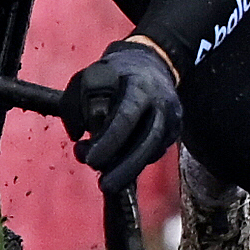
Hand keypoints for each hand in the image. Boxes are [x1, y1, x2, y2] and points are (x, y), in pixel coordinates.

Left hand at [59, 37, 183, 191]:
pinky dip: (136, 162)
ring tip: (105, 180)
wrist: (151, 63)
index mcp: (140, 86)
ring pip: (153, 152)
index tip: (91, 159)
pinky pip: (155, 153)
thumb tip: (77, 137)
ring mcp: (172, 119)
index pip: (126, 117)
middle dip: (125, 169)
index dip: (109, 142)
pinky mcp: (174, 131)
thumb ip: (76, 105)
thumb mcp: (87, 78)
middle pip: (147, 143)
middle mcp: (162, 103)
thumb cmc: (113, 73)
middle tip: (104, 185)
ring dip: (128, 170)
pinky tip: (120, 165)